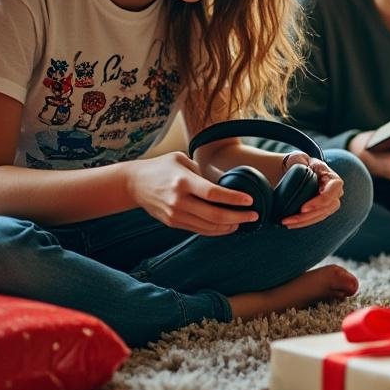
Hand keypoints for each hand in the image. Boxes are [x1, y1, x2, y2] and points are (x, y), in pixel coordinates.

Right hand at [127, 152, 259, 236]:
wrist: (134, 184)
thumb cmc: (162, 168)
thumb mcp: (181, 160)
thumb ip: (202, 173)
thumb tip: (226, 183)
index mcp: (183, 181)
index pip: (213, 193)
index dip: (234, 198)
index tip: (250, 200)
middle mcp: (179, 200)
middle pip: (214, 215)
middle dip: (238, 217)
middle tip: (254, 215)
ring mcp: (175, 214)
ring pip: (208, 226)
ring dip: (229, 226)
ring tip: (244, 221)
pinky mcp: (173, 223)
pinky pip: (199, 230)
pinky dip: (216, 230)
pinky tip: (228, 225)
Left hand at [280, 155, 343, 228]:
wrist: (298, 170)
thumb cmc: (299, 163)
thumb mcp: (299, 158)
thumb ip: (299, 162)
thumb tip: (299, 169)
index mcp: (332, 178)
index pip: (332, 192)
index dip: (319, 202)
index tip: (303, 208)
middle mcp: (335, 192)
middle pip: (327, 208)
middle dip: (308, 216)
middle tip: (289, 219)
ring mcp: (330, 202)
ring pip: (321, 216)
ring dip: (303, 222)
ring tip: (286, 223)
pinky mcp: (323, 209)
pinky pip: (315, 218)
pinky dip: (303, 223)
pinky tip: (290, 224)